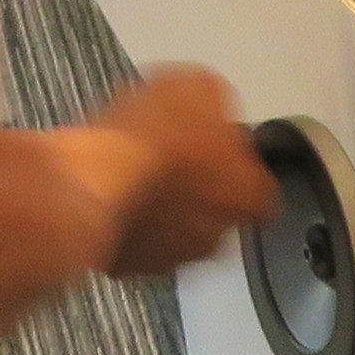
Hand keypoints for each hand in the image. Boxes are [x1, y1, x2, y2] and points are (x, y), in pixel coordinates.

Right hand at [79, 66, 271, 281]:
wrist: (95, 181)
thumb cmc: (156, 135)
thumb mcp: (198, 86)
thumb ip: (216, 106)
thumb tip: (212, 110)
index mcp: (248, 194)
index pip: (259, 188)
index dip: (235, 167)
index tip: (213, 149)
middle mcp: (217, 235)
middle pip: (215, 212)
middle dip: (196, 191)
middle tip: (171, 161)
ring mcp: (172, 258)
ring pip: (174, 231)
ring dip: (161, 209)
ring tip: (135, 177)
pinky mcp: (129, 268)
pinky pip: (135, 243)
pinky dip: (127, 223)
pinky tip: (112, 196)